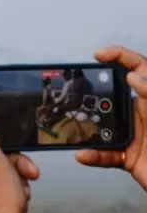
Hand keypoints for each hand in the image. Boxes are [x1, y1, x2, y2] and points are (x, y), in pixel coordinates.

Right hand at [74, 45, 146, 193]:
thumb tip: (133, 75)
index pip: (139, 69)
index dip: (120, 57)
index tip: (98, 55)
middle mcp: (142, 114)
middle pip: (113, 97)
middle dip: (93, 94)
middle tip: (74, 93)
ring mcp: (135, 136)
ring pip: (103, 127)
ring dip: (87, 129)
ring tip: (72, 126)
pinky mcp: (129, 157)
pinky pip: (105, 155)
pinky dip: (93, 156)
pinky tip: (84, 155)